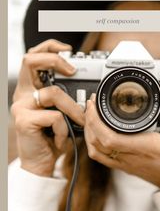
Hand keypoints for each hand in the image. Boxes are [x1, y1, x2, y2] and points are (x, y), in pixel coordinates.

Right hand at [11, 40, 84, 176]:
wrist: (41, 163)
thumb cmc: (53, 137)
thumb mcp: (61, 113)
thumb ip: (66, 98)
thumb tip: (87, 88)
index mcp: (30, 89)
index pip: (33, 57)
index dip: (49, 48)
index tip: (69, 51)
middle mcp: (22, 94)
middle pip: (30, 61)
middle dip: (55, 60)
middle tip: (73, 70)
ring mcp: (20, 106)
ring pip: (53, 93)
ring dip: (73, 109)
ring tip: (78, 122)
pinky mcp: (23, 121)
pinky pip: (54, 116)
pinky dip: (65, 129)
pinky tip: (61, 139)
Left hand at [84, 81, 159, 188]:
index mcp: (147, 147)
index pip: (110, 138)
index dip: (96, 120)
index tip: (95, 103)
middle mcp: (133, 157)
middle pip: (97, 143)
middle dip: (88, 120)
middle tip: (92, 103)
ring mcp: (127, 164)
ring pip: (95, 152)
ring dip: (88, 132)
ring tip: (91, 115)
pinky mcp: (125, 168)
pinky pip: (102, 158)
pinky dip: (94, 143)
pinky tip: (97, 131)